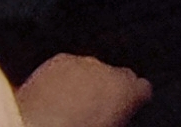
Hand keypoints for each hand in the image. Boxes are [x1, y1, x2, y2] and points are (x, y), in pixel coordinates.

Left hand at [11, 53, 152, 126]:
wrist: (38, 124)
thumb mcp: (110, 124)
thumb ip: (118, 115)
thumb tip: (112, 115)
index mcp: (128, 92)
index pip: (143, 88)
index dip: (133, 97)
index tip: (124, 107)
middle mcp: (110, 72)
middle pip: (117, 75)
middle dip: (107, 88)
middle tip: (93, 109)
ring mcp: (84, 62)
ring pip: (90, 68)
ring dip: (84, 81)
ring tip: (69, 103)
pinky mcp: (59, 59)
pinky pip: (67, 66)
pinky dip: (62, 76)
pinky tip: (52, 94)